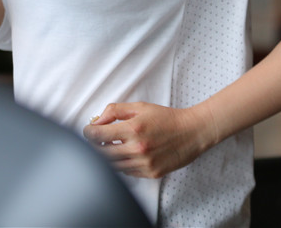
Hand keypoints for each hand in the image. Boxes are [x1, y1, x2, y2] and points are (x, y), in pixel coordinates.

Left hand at [82, 102, 218, 178]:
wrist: (192, 132)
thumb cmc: (166, 118)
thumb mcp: (139, 107)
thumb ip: (114, 111)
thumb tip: (96, 121)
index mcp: (133, 129)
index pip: (97, 135)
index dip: (88, 132)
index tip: (89, 130)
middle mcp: (137, 148)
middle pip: (101, 154)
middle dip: (94, 146)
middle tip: (97, 140)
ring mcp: (144, 163)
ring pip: (112, 166)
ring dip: (107, 156)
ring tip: (112, 146)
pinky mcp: (151, 173)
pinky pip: (127, 172)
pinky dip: (122, 164)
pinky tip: (126, 154)